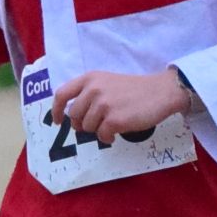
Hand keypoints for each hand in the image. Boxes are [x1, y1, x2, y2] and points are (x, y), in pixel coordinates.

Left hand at [56, 69, 190, 137]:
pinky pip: (102, 136)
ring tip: (112, 125)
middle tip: (96, 125)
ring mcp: (103, 105)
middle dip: (82, 125)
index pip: (62, 94)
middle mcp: (93, 90)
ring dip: (97, 131)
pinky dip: (108, 138)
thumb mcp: (107, 82)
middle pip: (74, 116)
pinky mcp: (114, 120)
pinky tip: (117, 133)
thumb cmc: (135, 89)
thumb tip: (73, 117)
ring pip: (87, 128)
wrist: (161, 92)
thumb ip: (89, 93)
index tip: (58, 121)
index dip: (56, 110)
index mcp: (90, 78)